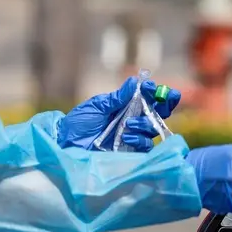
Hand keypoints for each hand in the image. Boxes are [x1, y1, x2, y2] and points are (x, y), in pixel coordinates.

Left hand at [57, 77, 181, 151]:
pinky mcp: (131, 151)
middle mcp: (133, 118)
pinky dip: (140, 139)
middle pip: (158, 111)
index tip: (150, 87)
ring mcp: (133, 135)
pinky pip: (146, 145)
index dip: (154, 91)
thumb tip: (134, 81)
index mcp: (126, 105)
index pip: (148, 96)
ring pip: (152, 127)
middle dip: (164, 104)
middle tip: (162, 101)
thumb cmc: (79, 122)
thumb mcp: (97, 106)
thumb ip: (117, 97)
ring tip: (128, 124)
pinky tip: (127, 137)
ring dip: (145, 123)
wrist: (67, 144)